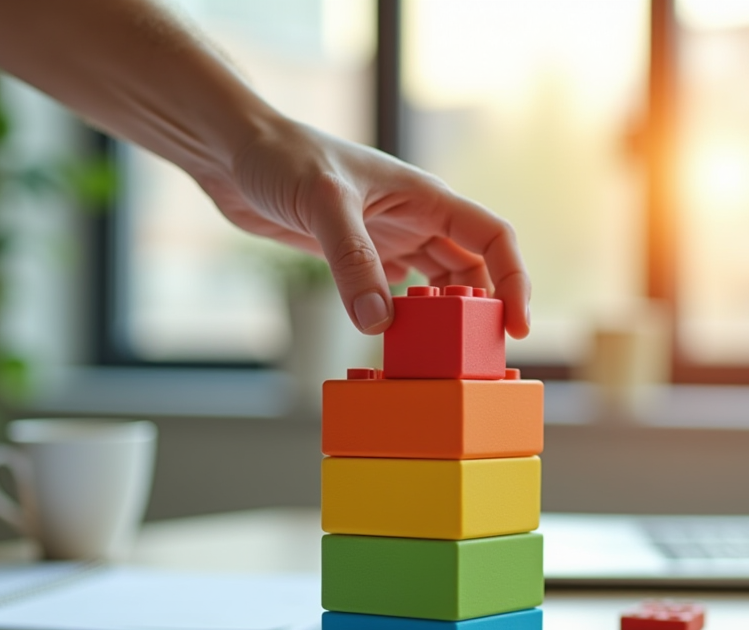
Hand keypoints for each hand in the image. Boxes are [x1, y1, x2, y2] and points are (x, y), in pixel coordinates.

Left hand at [196, 118, 530, 337]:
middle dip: (481, 310)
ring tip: (441, 356)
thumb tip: (380, 322)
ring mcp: (387, 240)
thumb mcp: (323, 203)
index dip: (514, 281)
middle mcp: (416, 219)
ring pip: (437, 286)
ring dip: (443, 319)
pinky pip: (395, 295)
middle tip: (477, 356)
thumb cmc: (281, 156)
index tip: (514, 325)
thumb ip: (353, 261)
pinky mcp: (357, 258)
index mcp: (425, 197)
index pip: (493, 238)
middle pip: (472, 270)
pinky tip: (398, 342)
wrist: (234, 153)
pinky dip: (403, 320)